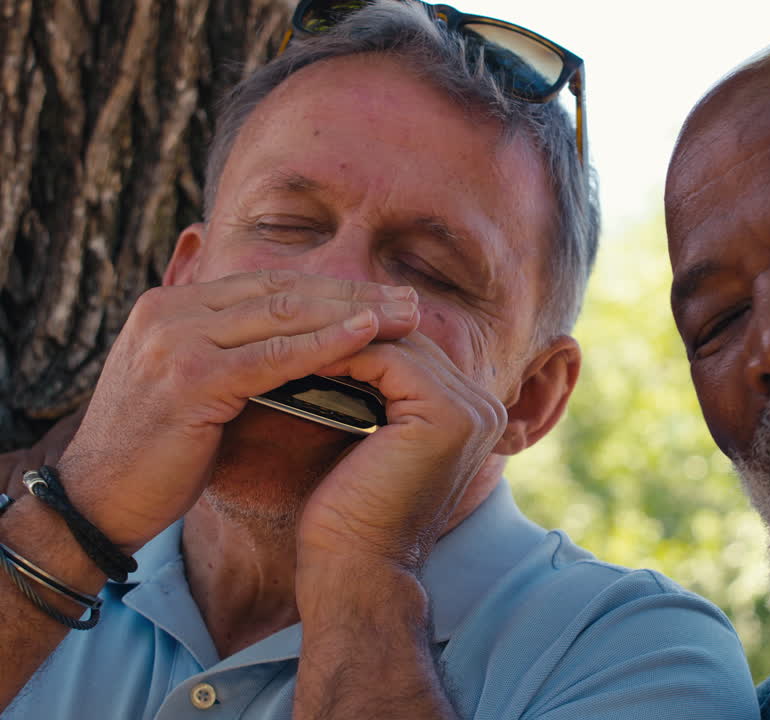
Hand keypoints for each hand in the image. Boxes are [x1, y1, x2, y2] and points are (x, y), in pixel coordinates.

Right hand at [55, 270, 421, 551]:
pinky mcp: (189, 378)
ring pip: (284, 314)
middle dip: (354, 293)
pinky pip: (274, 355)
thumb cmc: (155, 454)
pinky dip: (327, 343)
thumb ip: (235, 356)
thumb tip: (305, 347)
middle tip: (412, 299)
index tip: (385, 296)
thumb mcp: (195, 389)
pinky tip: (369, 336)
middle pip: (282, 290)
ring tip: (408, 315)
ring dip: (354, 311)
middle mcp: (171, 311)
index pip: (268, 285)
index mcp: (172, 307)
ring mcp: (177, 340)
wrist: (95, 503)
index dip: (332, 288)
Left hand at [295, 330, 506, 570]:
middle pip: (408, 343)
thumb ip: (378, 395)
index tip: (300, 333)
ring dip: (338, 338)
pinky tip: (299, 356)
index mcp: (474, 415)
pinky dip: (339, 354)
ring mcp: (472, 411)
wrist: (357, 572)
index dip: (357, 339)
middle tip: (287, 324)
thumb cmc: (352, 517)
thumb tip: (339, 342)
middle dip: (347, 332)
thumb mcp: (370, 439)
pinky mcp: (447, 415)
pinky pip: (386, 360)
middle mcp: (485, 409)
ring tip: (286, 335)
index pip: (412, 352)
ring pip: (396, 345)